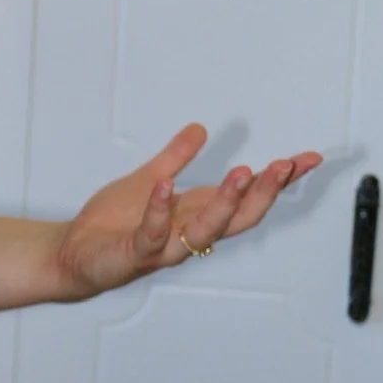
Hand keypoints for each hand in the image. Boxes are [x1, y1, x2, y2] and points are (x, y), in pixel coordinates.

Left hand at [53, 122, 322, 298]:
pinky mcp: (134, 254)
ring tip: (242, 174)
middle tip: (284, 166)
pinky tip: (165, 187)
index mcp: (196, 214)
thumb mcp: (149, 180)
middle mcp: (188, 234)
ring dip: (225, 203)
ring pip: (205, 231)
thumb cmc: (114, 225)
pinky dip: (159, 211)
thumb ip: (175, 159)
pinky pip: (151, 233)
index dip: (279, 182)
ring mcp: (164, 247)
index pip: (247, 198)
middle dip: (264, 193)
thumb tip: (200, 128)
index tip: (308, 159)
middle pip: (238, 218)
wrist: (75, 254)